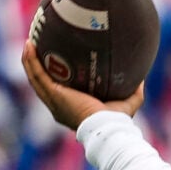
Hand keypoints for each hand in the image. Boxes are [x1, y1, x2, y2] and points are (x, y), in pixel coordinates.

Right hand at [20, 45, 143, 131]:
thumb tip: (141, 77)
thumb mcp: (127, 103)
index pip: (57, 89)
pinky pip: (37, 74)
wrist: (108, 127)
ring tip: (29, 42)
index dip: (52, 75)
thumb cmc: (117, 121)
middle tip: (36, 46)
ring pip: (34, 77)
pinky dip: (31, 60)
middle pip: (41, 82)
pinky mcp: (53, 94)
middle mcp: (57, 105)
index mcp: (70, 107)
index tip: (53, 59)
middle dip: (36, 64)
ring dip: (29, 59)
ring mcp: (53, 99)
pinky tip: (29, 45)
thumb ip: (133, 91)